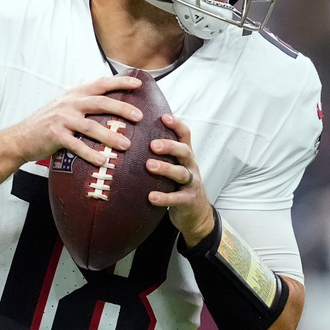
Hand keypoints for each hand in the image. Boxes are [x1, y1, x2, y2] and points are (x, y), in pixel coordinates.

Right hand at [10, 75, 142, 165]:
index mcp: (75, 95)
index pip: (100, 84)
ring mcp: (62, 119)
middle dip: (122, 108)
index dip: (120, 82)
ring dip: (109, 136)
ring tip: (125, 145)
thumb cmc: (49, 123)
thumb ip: (86, 104)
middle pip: (100, 103)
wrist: (22, 137)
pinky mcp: (55, 135)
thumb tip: (114, 106)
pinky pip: (76, 145)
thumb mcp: (66, 107)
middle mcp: (70, 103)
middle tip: (139, 116)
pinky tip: (102, 161)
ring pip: (91, 126)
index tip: (138, 83)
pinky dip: (90, 153)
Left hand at [146, 112, 214, 243]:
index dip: (177, 124)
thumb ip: (162, 153)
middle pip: (185, 151)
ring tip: (149, 166)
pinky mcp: (188, 201)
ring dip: (166, 168)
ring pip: (182, 173)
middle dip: (170, 146)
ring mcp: (191, 184)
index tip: (163, 116)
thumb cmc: (178, 184)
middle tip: (153, 144)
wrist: (197, 213)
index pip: (185, 135)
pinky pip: (177, 198)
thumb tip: (132, 136)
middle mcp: (191, 166)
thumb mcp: (175, 165)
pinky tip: (151, 197)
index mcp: (186, 155)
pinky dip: (165, 197)